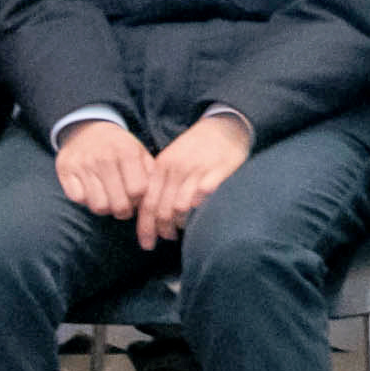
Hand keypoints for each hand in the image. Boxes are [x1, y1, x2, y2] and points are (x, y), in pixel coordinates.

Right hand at [53, 117, 155, 223]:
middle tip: (123, 207)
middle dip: (123, 211)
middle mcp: (104, 157)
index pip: (137, 191)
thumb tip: (154, 197)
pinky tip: (91, 191)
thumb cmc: (118, 147)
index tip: (136, 199)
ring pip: (98, 206)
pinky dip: (85, 200)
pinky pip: (78, 199)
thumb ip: (150, 173)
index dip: (139, 200)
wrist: (86, 128)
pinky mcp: (65, 169)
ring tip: (108, 200)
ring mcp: (83, 163)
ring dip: (105, 208)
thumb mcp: (139, 152)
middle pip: (118, 204)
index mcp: (126, 151)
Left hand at [135, 111, 252, 252]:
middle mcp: (176, 169)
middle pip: (162, 209)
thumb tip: (150, 215)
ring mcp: (197, 170)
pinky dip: (199, 211)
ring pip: (180, 207)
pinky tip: (200, 218)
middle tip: (167, 239)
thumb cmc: (196, 148)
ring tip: (183, 230)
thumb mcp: (172, 159)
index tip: (146, 244)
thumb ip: (161, 183)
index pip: (148, 203)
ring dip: (180, 224)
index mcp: (162, 166)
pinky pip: (204, 197)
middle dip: (162, 230)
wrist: (224, 126)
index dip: (145, 227)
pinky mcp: (218, 172)